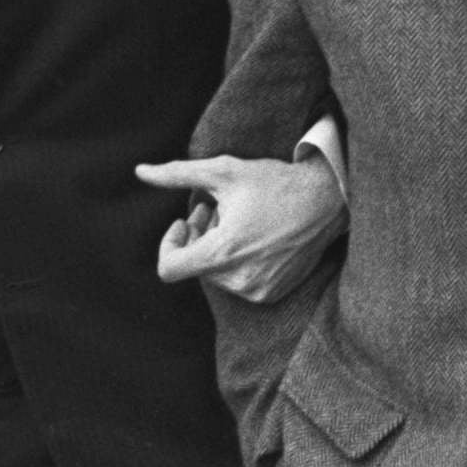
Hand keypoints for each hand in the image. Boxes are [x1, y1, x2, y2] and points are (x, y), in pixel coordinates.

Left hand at [136, 155, 346, 303]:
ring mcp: (258, 291)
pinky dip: (238, 260)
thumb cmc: (273, 182)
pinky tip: (254, 235)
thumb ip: (177, 174)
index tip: (183, 222)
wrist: (326, 201)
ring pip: (215, 273)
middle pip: (195, 266)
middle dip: (197, 236)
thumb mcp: (222, 171)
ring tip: (237, 219)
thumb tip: (140, 172)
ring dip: (217, 246)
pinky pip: (238, 282)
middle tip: (213, 209)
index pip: (169, 268)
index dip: (168, 243)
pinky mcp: (272, 294)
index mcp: (223, 253)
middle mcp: (239, 280)